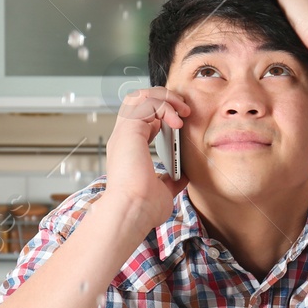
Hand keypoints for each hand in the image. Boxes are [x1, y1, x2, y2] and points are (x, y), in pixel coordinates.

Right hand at [101, 87, 188, 233]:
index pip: (142, 118)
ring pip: (141, 95)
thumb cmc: (142, 208)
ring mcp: (124, 132)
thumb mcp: (163, 191)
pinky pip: (146, 102)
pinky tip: (177, 122)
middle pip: (138, 100)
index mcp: (128, 150)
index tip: (181, 124)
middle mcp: (123, 138)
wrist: (133, 211)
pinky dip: (165, 106)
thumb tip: (183, 176)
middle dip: (164, 99)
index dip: (162, 114)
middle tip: (184, 110)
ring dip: (165, 97)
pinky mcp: (129, 130)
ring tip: (182, 110)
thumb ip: (171, 181)